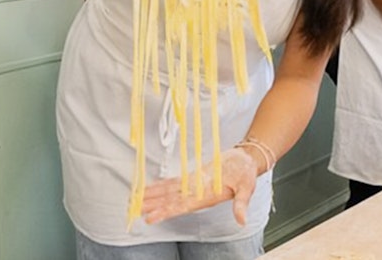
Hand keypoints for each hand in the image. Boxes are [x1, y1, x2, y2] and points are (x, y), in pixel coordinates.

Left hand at [142, 146, 258, 225]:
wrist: (247, 160)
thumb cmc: (247, 174)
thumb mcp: (247, 188)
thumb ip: (241, 204)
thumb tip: (241, 220)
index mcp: (207, 198)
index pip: (182, 207)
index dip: (166, 212)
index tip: (151, 217)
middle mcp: (197, 194)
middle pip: (170, 201)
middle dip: (153, 205)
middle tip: (135, 209)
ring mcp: (194, 185)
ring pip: (169, 192)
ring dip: (153, 196)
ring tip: (137, 200)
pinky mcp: (193, 176)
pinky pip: (174, 182)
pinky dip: (162, 184)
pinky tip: (151, 187)